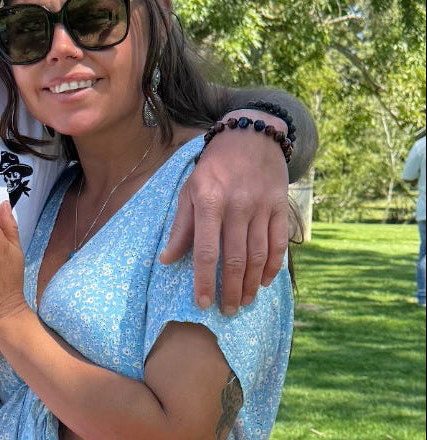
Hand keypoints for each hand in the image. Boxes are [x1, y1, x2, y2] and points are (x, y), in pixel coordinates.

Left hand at [160, 114, 289, 314]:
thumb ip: (181, 226)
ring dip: (251, 284)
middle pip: (234, 259)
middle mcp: (236, 206)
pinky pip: (279, 244)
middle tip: (226, 310)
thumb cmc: (213, 167)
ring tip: (243, 302)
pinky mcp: (280, 207)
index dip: (203, 280)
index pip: (205, 250)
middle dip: (230, 290)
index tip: (202, 304)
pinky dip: (273, 267)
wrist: (250, 136)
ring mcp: (261, 207)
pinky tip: (264, 282)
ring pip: (258, 256)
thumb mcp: (189, 190)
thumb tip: (166, 260)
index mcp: (208, 201)